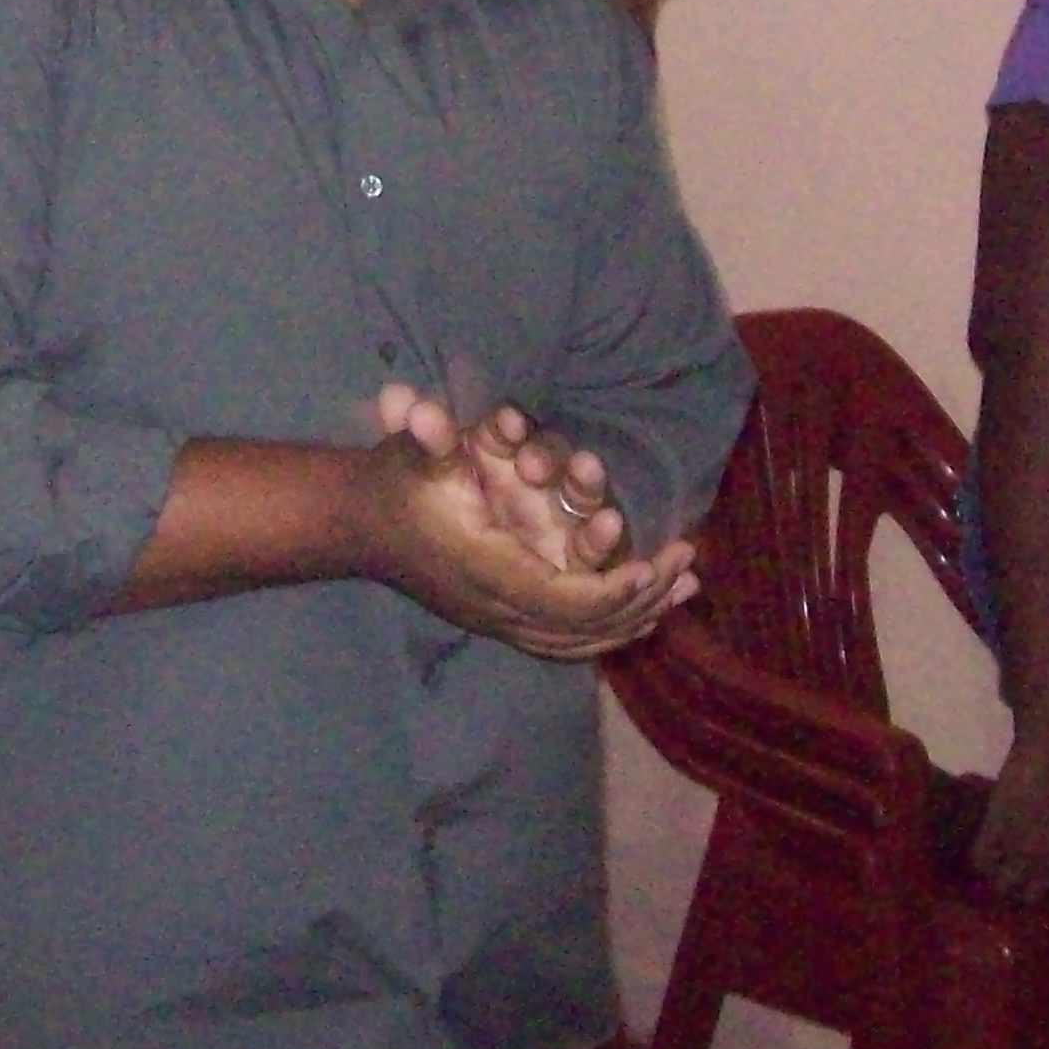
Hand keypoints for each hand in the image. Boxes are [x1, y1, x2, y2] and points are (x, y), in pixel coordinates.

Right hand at [362, 390, 697, 657]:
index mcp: (485, 572)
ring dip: (636, 614)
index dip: (610, 590)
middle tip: (688, 565)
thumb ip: (427, 435)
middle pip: (583, 626)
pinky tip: (647, 611)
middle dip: (641, 598)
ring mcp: (499, 620)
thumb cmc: (398, 484)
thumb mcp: (414, 455)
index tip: (653, 566)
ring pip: (580, 638)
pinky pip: (568, 638)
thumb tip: (418, 409)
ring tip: (684, 589)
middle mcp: (496, 607)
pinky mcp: (503, 618)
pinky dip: (612, 626)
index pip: (560, 600)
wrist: (361, 525)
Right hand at [971, 731, 1048, 906]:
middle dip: (1018, 893)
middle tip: (1007, 881)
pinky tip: (980, 851)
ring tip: (990, 872)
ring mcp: (1025, 849)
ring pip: (1002, 886)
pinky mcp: (998, 829)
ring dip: (995, 881)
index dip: (1043, 897)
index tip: (1031, 889)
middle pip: (1029, 899)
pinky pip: (981, 860)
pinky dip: (977, 861)